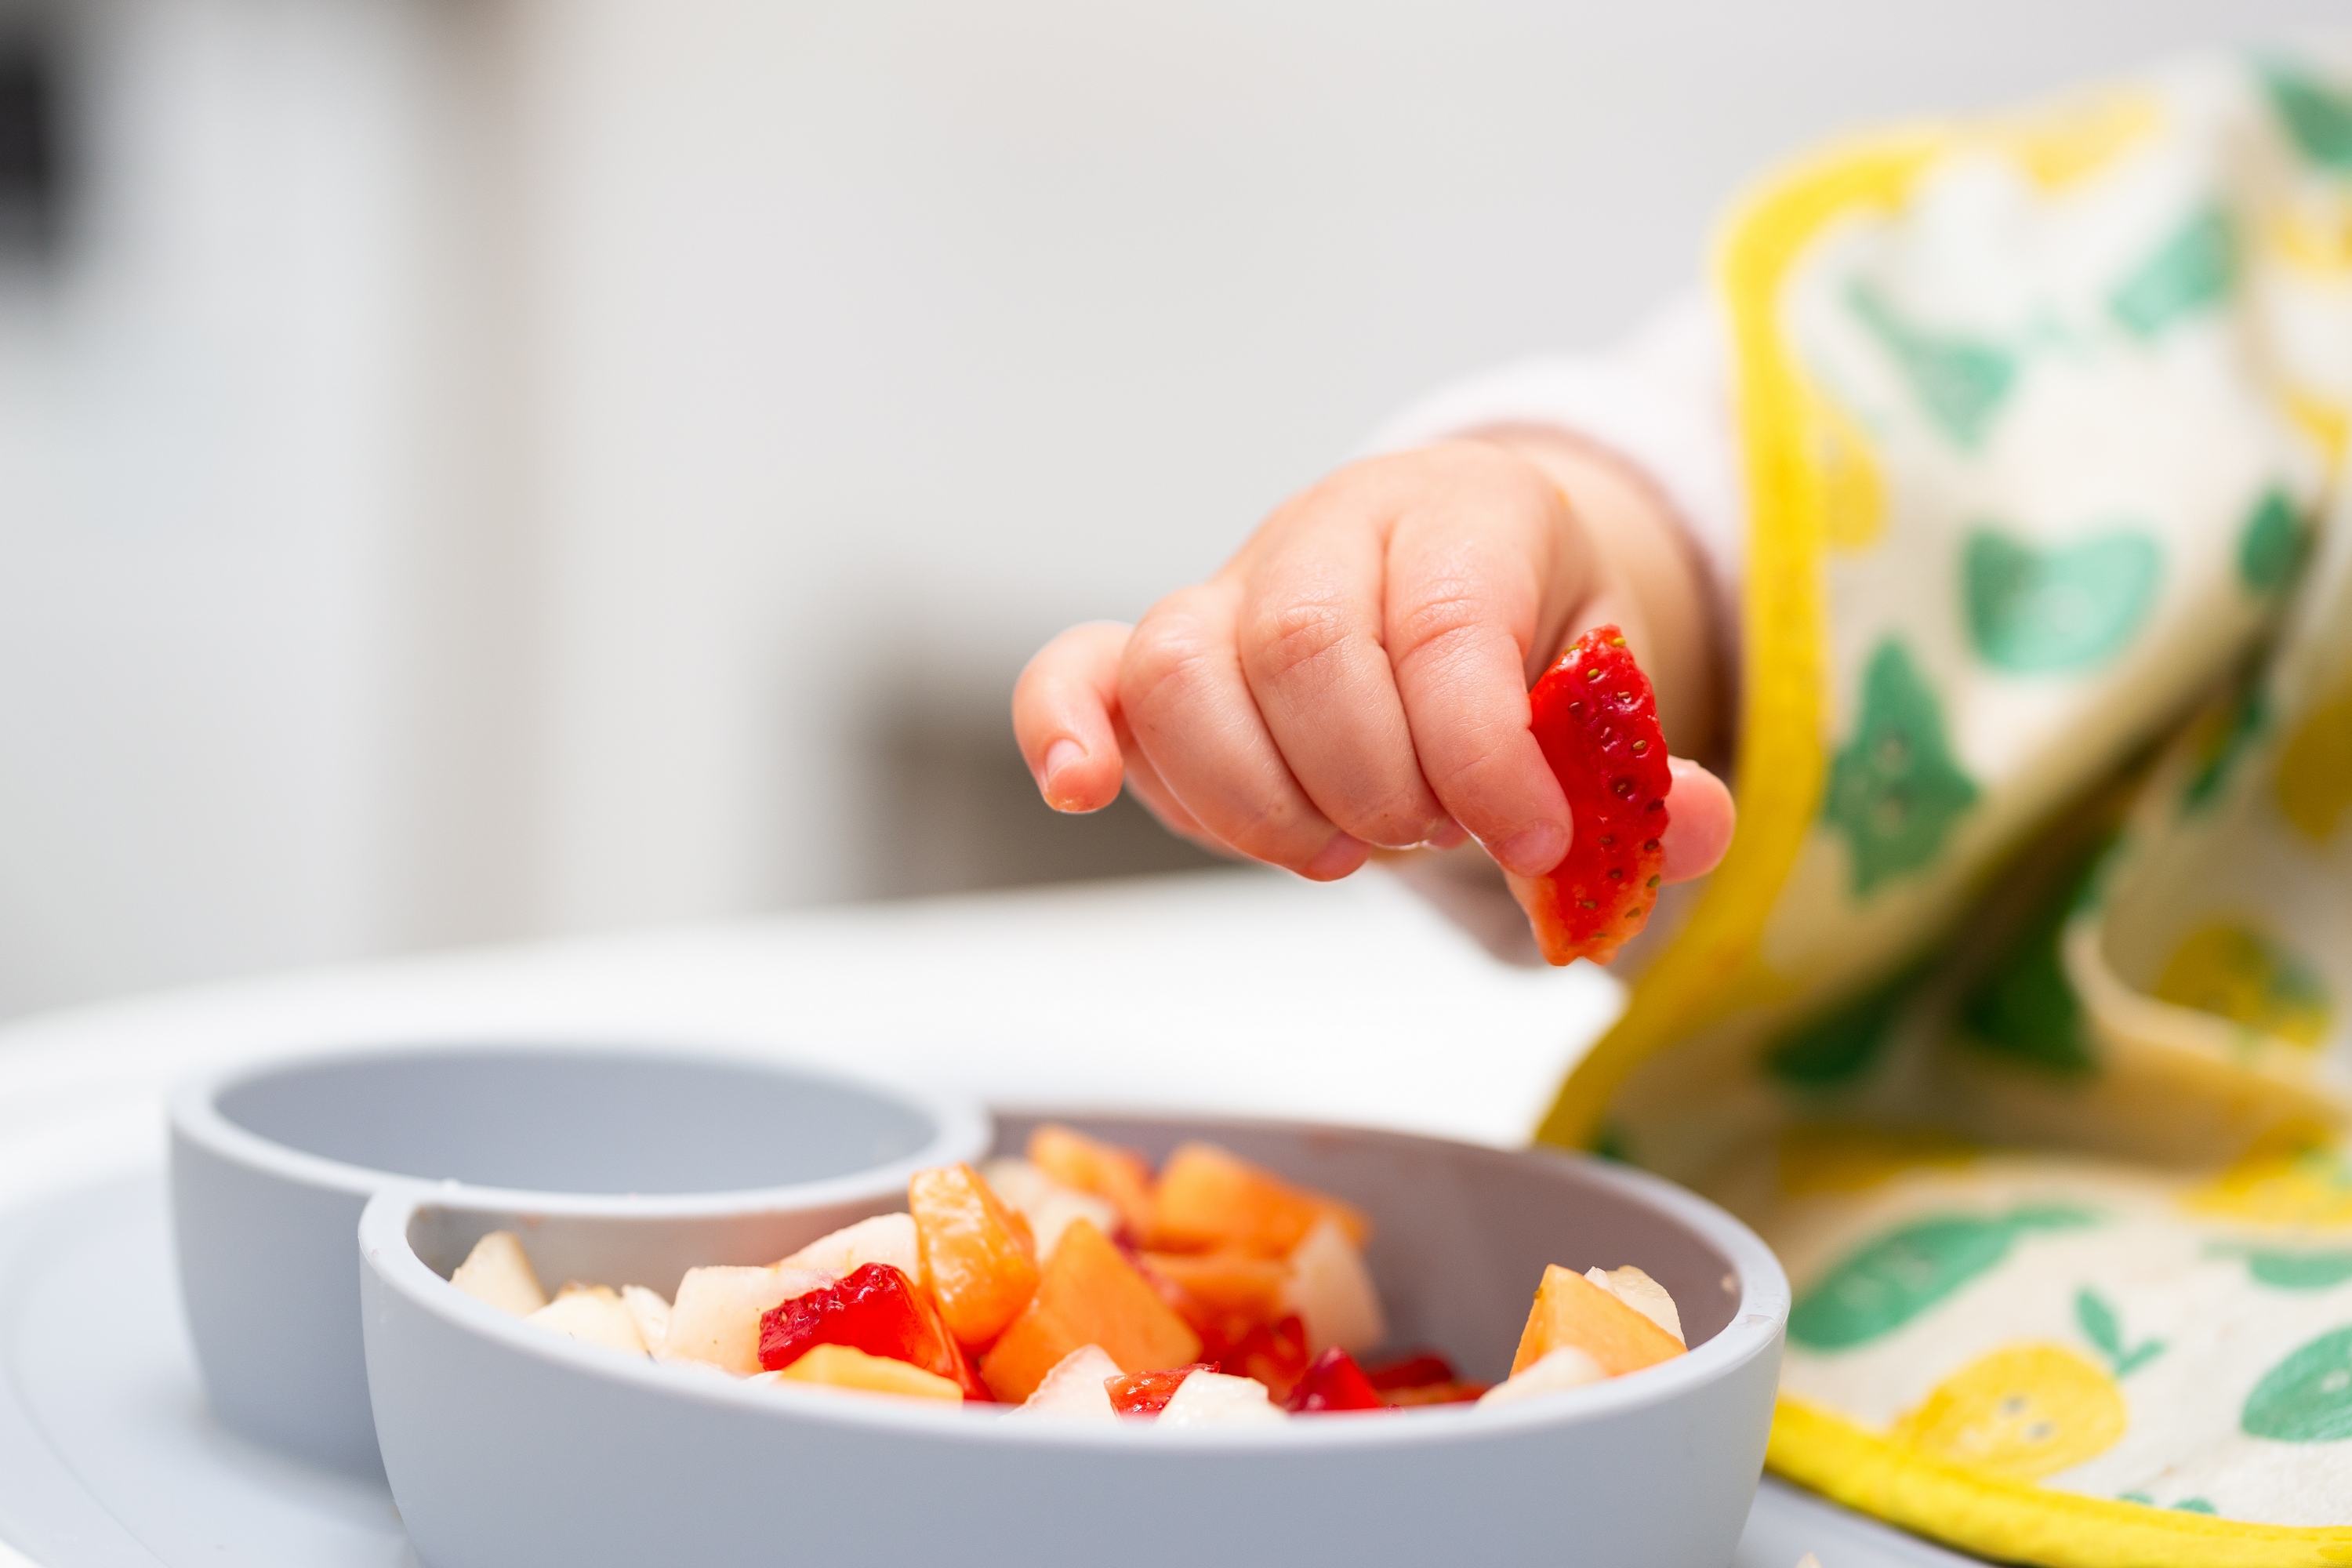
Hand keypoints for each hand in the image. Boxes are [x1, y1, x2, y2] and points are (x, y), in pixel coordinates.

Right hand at [1012, 437, 1734, 895]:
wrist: (1456, 593)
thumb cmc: (1532, 651)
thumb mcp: (1615, 699)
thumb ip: (1645, 770)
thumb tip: (1691, 828)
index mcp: (1468, 513)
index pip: (1447, 623)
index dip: (1482, 753)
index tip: (1534, 843)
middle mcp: (1333, 528)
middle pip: (1306, 647)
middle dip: (1375, 783)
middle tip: (1429, 835)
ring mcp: (1229, 587)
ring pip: (1184, 669)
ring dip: (1258, 798)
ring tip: (1337, 850)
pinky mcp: (1153, 654)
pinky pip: (1077, 669)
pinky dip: (1065, 729)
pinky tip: (1084, 791)